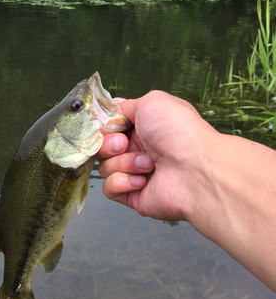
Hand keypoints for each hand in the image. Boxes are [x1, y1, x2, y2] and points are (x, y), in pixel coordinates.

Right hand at [98, 91, 217, 222]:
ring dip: (124, 163)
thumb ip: (126, 106)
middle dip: (110, 145)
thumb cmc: (179, 133)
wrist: (195, 170)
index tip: (112, 126)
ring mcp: (135, 174)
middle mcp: (139, 150)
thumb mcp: (152, 102)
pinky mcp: (132, 195)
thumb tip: (112, 112)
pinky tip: (143, 181)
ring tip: (149, 165)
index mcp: (143, 129)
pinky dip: (122, 183)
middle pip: (103, 148)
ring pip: (105, 168)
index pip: (110, 128)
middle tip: (124, 145)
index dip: (106, 127)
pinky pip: (110, 189)